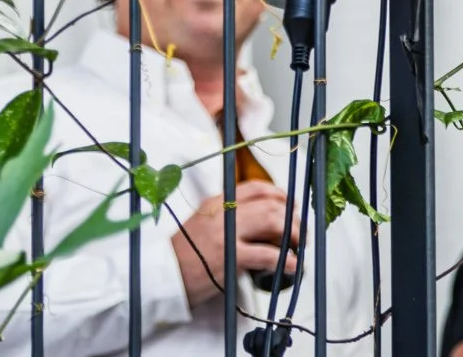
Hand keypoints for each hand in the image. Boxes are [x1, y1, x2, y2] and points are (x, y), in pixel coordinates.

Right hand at [172, 180, 299, 307]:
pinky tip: (291, 265)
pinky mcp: (229, 257)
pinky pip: (267, 254)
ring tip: (298, 247)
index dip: (280, 195)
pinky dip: (284, 259)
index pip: (256, 188)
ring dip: (292, 234)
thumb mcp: (203, 223)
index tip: (292, 206)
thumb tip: (260, 224)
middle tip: (300, 232)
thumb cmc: (183, 254)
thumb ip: (227, 217)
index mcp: (216, 201)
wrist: (163, 275)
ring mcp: (227, 234)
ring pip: (272, 222)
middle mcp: (223, 212)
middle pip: (270, 204)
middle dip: (292, 217)